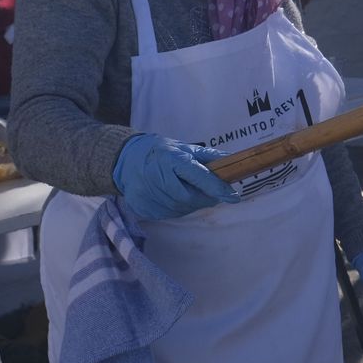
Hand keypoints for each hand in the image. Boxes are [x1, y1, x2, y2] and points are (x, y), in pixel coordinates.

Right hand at [111, 133, 240, 220]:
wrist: (127, 159)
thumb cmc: (162, 152)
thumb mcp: (186, 148)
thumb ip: (210, 157)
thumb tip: (235, 162)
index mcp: (170, 159)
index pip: (197, 176)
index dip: (216, 188)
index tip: (233, 197)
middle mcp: (156, 176)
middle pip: (189, 198)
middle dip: (204, 198)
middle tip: (211, 194)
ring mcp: (146, 193)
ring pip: (179, 209)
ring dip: (191, 205)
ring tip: (187, 191)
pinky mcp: (140, 206)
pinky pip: (167, 214)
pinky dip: (176, 209)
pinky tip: (173, 197)